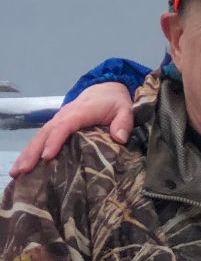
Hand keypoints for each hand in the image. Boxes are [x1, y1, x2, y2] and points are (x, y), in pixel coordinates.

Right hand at [11, 84, 134, 177]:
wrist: (107, 88)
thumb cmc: (115, 101)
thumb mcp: (125, 109)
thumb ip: (124, 122)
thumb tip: (119, 137)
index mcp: (80, 112)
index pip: (64, 126)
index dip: (55, 140)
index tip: (47, 156)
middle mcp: (64, 115)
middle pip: (45, 133)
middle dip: (33, 152)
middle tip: (22, 170)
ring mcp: (59, 120)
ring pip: (40, 136)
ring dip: (27, 154)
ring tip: (17, 172)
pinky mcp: (58, 126)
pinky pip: (43, 138)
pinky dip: (33, 151)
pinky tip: (25, 166)